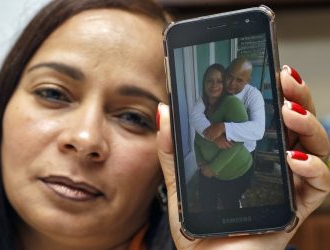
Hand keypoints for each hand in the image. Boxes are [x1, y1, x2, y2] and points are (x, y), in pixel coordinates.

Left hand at [156, 65, 329, 249]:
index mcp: (251, 154)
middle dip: (297, 97)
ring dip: (308, 124)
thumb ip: (172, 149)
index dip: (275, 93)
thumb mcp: (180, 182)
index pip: (270, 117)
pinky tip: (294, 159)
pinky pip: (319, 185)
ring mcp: (287, 186)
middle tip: (287, 80)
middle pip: (297, 124)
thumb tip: (164, 110)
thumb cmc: (199, 226)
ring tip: (289, 113)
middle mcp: (273, 165)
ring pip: (316, 147)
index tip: (271, 70)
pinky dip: (313, 169)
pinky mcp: (295, 209)